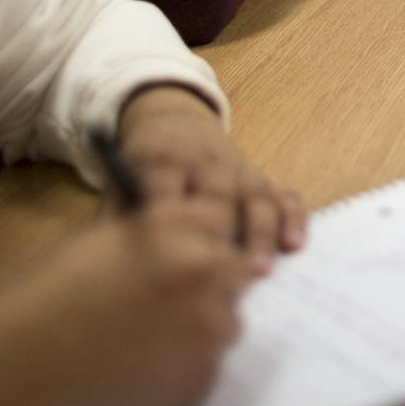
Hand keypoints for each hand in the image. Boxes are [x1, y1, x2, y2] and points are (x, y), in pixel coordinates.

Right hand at [0, 197, 252, 405]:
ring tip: (150, 335)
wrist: (14, 371)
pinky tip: (143, 364)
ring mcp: (207, 327)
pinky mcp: (201, 378)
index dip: (202, 236)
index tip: (189, 250)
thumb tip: (179, 226)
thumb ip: (149, 228)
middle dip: (210, 279)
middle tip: (172, 297)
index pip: (219, 217)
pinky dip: (186, 364)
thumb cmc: (44, 297)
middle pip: (235, 267)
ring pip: (228, 319)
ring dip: (203, 323)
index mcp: (171, 225)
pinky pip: (210, 364)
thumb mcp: (98, 239)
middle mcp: (201, 269)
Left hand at [119, 84, 307, 267]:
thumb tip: (109, 269)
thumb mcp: (120, 187)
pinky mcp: (263, 179)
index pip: (167, 187)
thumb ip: (116, 222)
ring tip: (260, 270)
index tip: (173, 260)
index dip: (172, 219)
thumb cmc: (145, 174)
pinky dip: (294, 218)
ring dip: (260, 232)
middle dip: (223, 233)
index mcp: (162, 161)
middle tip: (224, 278)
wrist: (175, 127)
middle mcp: (206, 162)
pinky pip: (285, 195)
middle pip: (219, 194)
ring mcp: (240, 170)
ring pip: (257, 196)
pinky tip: (295, 245)